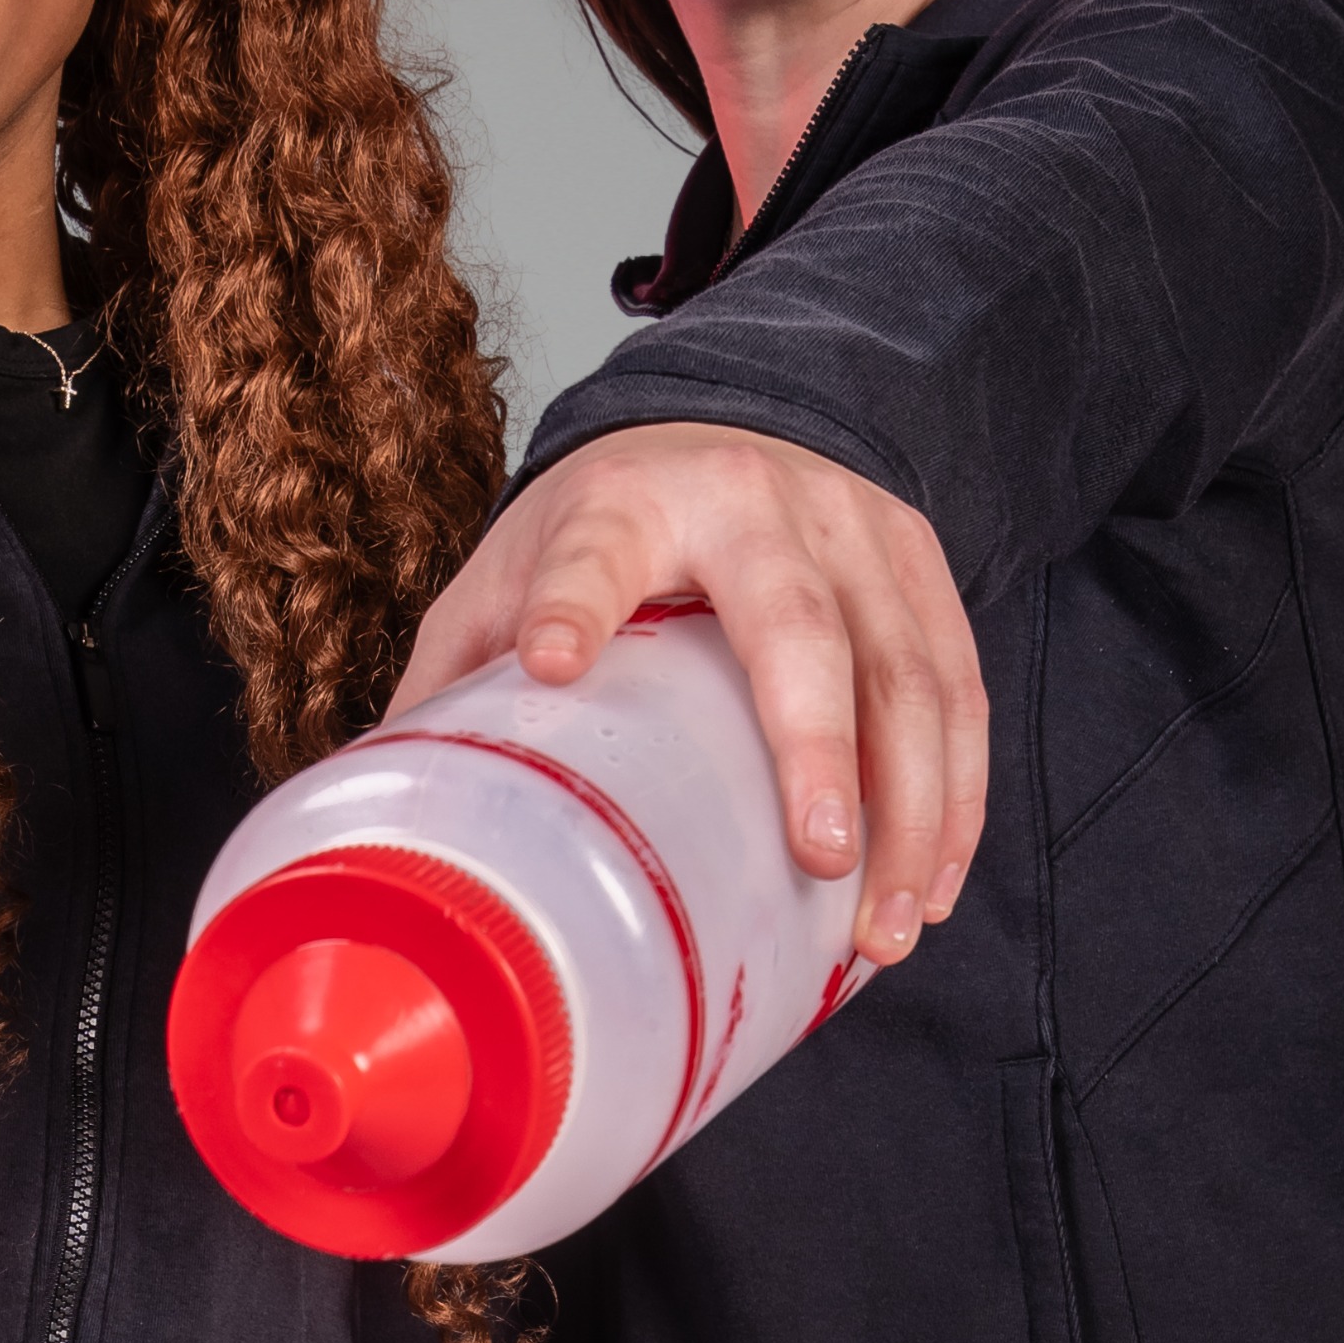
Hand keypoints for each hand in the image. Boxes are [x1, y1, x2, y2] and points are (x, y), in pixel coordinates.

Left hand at [394, 421, 987, 965]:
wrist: (720, 419)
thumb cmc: (601, 524)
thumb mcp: (507, 573)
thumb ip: (455, 681)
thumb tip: (388, 826)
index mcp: (622, 506)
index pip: (590, 556)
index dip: (569, 605)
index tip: (550, 662)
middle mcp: (751, 503)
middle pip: (797, 626)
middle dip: (818, 748)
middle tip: (822, 860)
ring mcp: (851, 528)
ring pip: (907, 669)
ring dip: (911, 807)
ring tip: (885, 923)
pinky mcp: (917, 560)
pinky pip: (955, 684)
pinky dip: (954, 793)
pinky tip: (932, 879)